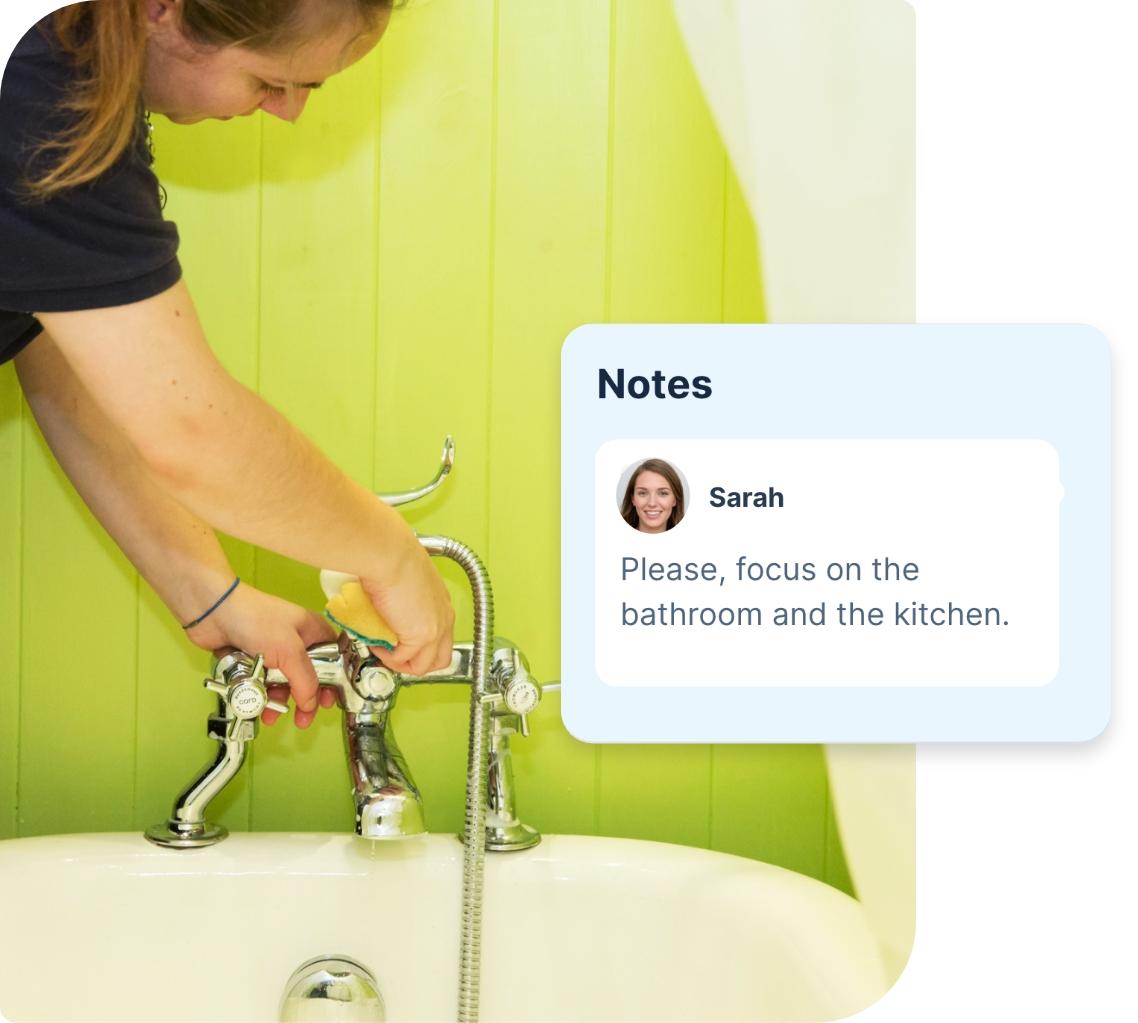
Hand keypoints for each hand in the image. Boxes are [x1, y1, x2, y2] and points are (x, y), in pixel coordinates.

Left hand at [184, 583, 336, 728]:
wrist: (214, 612)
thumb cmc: (258, 622)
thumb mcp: (290, 650)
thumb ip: (305, 681)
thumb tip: (311, 705)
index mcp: (313, 631)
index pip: (334, 659)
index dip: (334, 681)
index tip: (330, 702)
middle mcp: (296, 642)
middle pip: (309, 676)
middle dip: (304, 699)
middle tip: (303, 719)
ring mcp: (274, 652)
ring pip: (283, 683)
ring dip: (278, 701)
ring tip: (271, 715)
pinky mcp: (254, 660)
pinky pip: (263, 683)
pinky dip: (261, 695)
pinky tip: (258, 707)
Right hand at [360, 539, 454, 675]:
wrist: (391, 554)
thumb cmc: (394, 556)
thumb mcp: (405, 579)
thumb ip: (403, 596)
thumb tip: (386, 603)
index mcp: (442, 602)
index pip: (442, 636)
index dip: (422, 646)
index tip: (403, 643)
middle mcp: (444, 617)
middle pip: (440, 657)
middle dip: (417, 663)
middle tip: (396, 657)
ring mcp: (435, 629)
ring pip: (425, 665)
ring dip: (402, 664)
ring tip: (384, 653)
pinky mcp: (421, 636)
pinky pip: (402, 659)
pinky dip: (387, 657)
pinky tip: (376, 644)